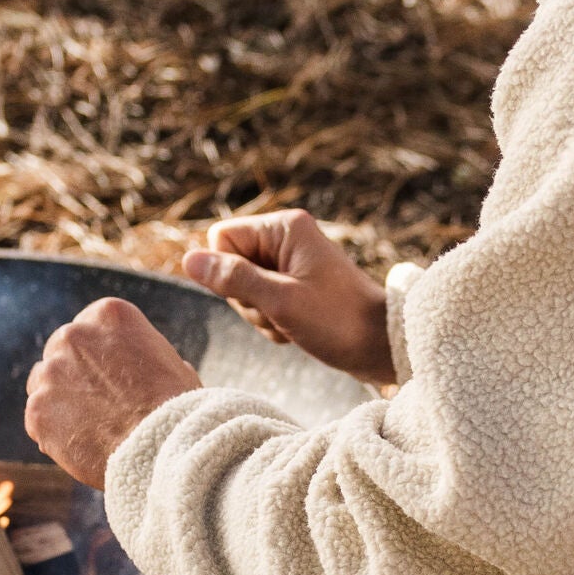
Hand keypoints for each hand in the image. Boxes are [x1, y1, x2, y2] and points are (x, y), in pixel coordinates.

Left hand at [24, 298, 201, 487]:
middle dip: (75, 373)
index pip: (90, 326)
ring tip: (92, 427)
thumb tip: (137, 365)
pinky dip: (54, 432)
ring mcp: (50, 372)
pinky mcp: (37, 409)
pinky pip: (38, 419)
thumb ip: (140, 354)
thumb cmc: (177, 408)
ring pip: (44, 383)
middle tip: (100, 402)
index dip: (101, 353)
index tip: (114, 375)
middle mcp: (74, 335)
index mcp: (109, 314)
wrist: (163, 448)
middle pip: (62, 350)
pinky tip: (83, 445)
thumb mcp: (170, 362)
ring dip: (61, 400)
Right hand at [180, 210, 393, 383]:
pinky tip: (297, 330)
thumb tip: (189, 261)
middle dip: (247, 299)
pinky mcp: (296, 285)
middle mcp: (286, 238)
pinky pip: (262, 303)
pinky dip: (273, 322)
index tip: (258, 292)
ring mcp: (291, 263)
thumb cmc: (340, 322)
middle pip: (229, 266)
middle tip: (280, 313)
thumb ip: (234, 279)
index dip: (227, 272)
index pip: (220, 238)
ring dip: (260, 315)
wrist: (383, 347)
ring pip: (243, 289)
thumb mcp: (281, 302)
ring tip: (293, 323)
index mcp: (284, 227)